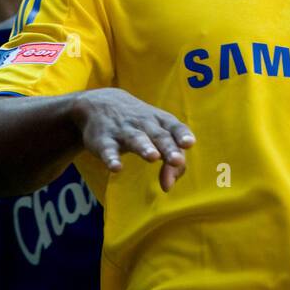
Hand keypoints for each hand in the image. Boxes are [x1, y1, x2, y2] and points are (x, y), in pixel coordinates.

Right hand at [73, 88, 194, 191]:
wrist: (100, 103)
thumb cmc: (140, 124)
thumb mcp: (158, 134)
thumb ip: (171, 160)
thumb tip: (169, 186)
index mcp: (160, 121)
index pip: (174, 127)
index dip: (182, 135)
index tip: (188, 143)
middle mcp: (144, 124)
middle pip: (159, 135)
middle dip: (168, 147)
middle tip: (176, 160)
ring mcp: (123, 131)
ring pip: (135, 139)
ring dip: (145, 147)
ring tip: (153, 157)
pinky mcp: (103, 141)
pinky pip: (108, 150)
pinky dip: (111, 158)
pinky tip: (116, 168)